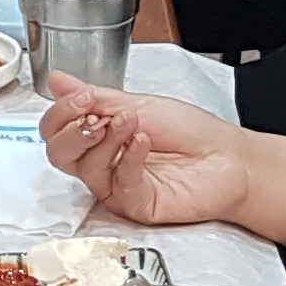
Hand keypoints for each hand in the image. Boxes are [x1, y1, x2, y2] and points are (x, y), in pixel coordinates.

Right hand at [40, 74, 258, 226]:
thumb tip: (57, 81)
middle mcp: (102, 162)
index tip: (81, 97)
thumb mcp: (139, 104)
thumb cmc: (191, 133)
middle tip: (94, 113)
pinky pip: (117, 184)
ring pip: (85, 169)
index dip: (61, 114)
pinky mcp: (134, 204)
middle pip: (59, 154)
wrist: (229, 158)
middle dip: (72, 130)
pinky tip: (143, 142)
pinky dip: (128, 158)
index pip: (56, 130)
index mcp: (98, 136)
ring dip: (106, 139)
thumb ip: (96, 97)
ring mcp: (116, 185)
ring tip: (132, 121)